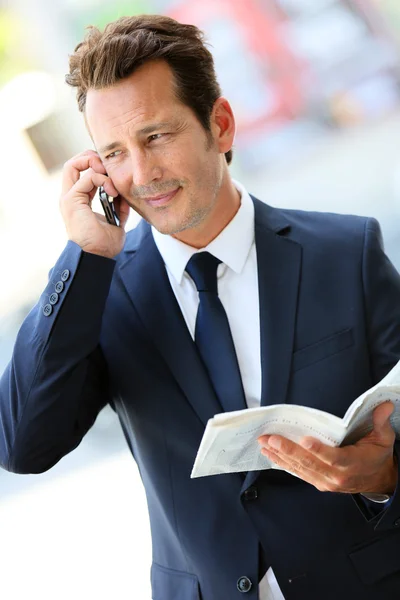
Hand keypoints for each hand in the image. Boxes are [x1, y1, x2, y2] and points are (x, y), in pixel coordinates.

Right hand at [60, 150, 129, 257]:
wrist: (97, 256)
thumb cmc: (104, 244)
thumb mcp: (116, 219)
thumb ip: (118, 205)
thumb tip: (124, 193)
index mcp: (79, 200)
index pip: (81, 172)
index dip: (95, 165)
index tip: (111, 171)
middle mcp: (70, 197)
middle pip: (72, 164)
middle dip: (90, 157)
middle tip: (106, 165)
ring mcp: (68, 198)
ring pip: (73, 165)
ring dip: (97, 167)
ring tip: (112, 181)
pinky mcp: (71, 201)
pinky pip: (86, 178)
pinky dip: (102, 179)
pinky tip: (112, 190)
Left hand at [258, 402, 396, 494]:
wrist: (378, 479)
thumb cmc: (378, 456)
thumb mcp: (384, 438)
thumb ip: (381, 422)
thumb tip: (384, 406)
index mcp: (353, 464)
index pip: (334, 458)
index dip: (319, 450)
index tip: (304, 440)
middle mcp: (337, 476)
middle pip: (310, 463)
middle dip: (288, 450)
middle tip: (271, 438)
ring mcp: (326, 482)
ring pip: (301, 469)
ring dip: (280, 456)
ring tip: (264, 444)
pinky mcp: (319, 483)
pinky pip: (299, 473)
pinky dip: (284, 464)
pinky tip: (271, 455)